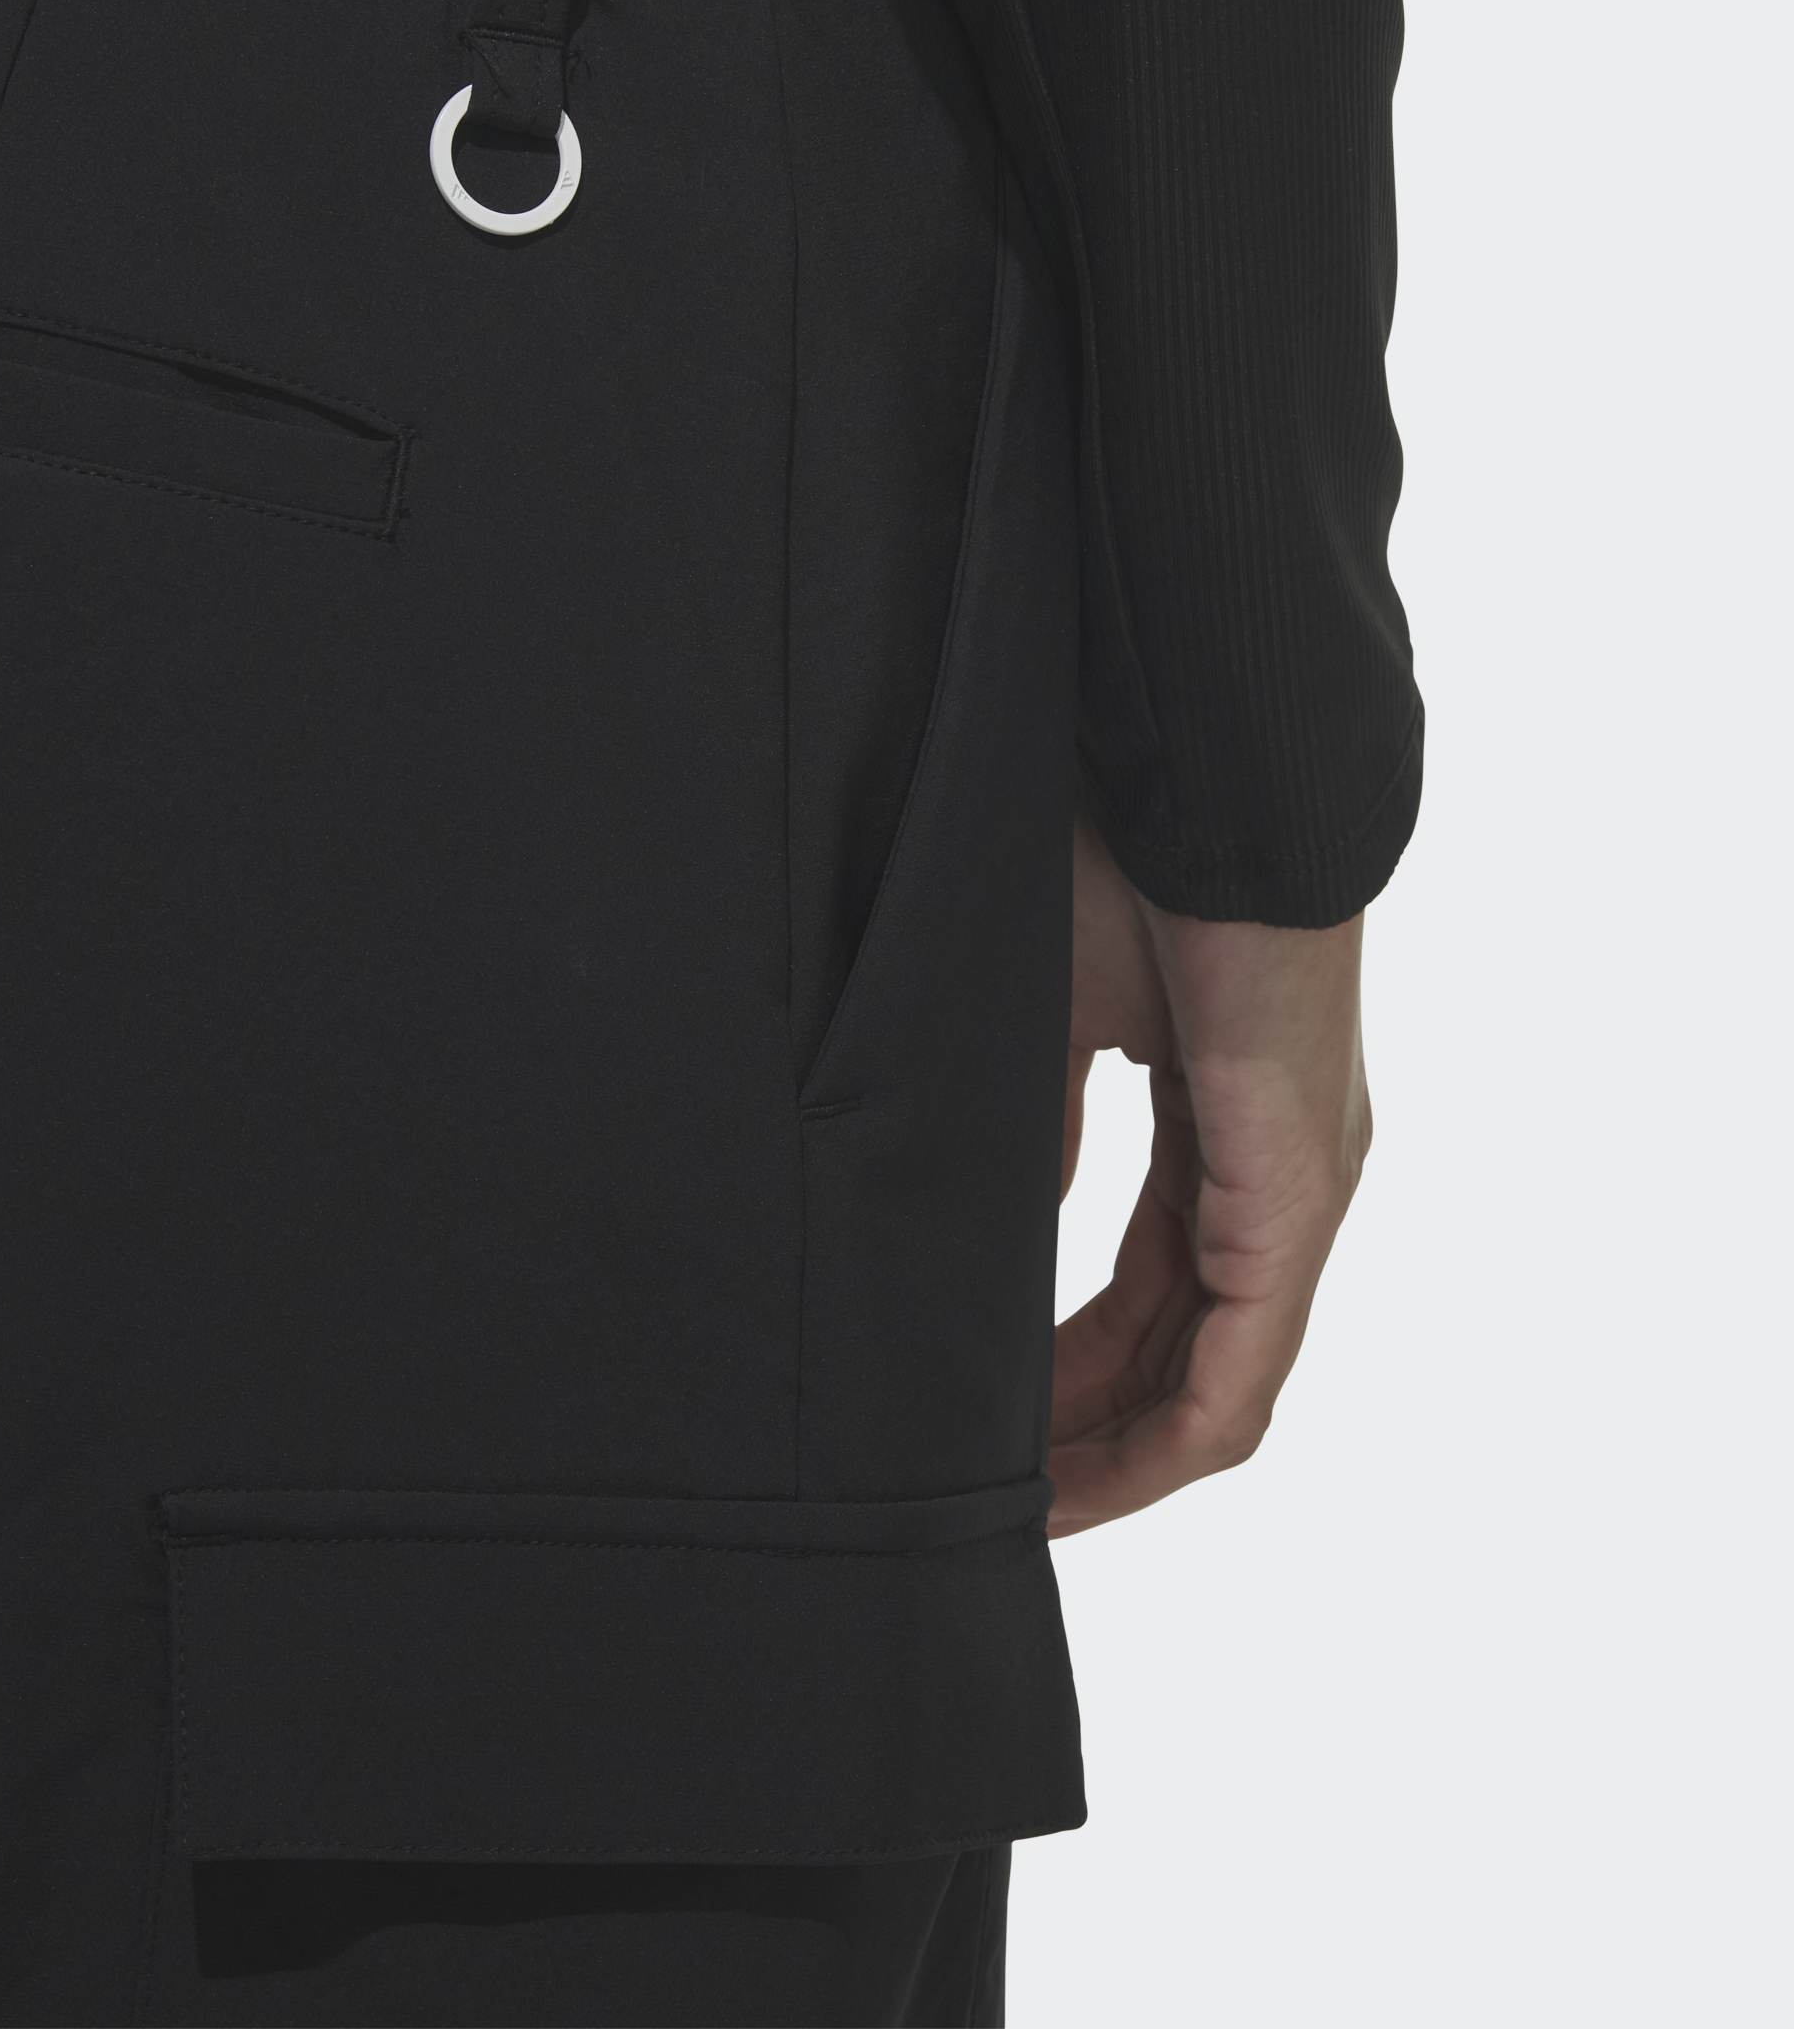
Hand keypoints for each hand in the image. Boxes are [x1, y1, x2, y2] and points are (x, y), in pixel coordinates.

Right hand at [1049, 818, 1371, 1534]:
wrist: (1205, 770)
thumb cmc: (1123, 857)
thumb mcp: (1052, 1017)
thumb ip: (1041, 1130)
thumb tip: (1014, 1218)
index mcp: (1226, 1131)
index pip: (1152, 1290)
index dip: (1071, 1371)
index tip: (984, 1422)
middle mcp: (1276, 1178)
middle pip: (1186, 1356)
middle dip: (1087, 1435)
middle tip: (990, 1495)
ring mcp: (1297, 1191)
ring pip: (1220, 1382)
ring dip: (1119, 1457)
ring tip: (1021, 1510)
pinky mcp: (1295, 1191)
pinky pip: (1242, 1365)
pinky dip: (1164, 1438)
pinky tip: (1081, 1480)